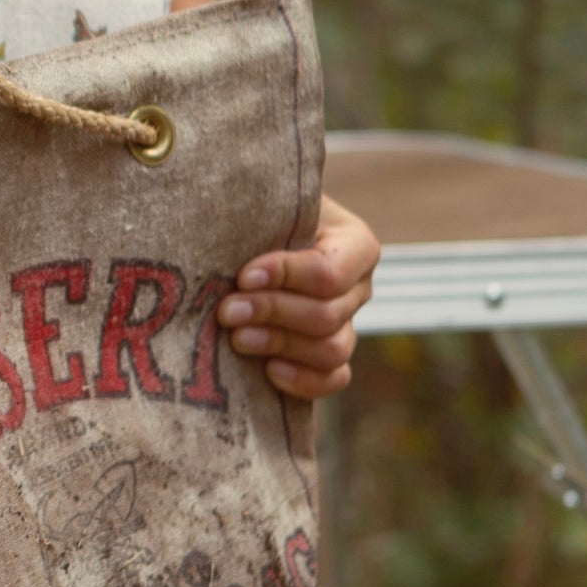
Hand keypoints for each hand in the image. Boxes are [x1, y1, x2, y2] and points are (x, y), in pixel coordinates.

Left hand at [218, 195, 378, 400]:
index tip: (243, 276)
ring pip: (332, 350)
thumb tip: (236, 233)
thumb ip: (265, 213)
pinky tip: (267, 370)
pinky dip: (303, 380)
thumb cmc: (260, 216)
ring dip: (279, 345)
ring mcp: (348, 324)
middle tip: (227, 311)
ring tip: (237, 338)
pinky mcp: (329, 356)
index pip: (329, 272)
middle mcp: (359, 287)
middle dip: (271, 314)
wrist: (254, 238)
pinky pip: (333, 379)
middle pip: (326, 315)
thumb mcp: (269, 206)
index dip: (286, 277)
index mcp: (355, 244)